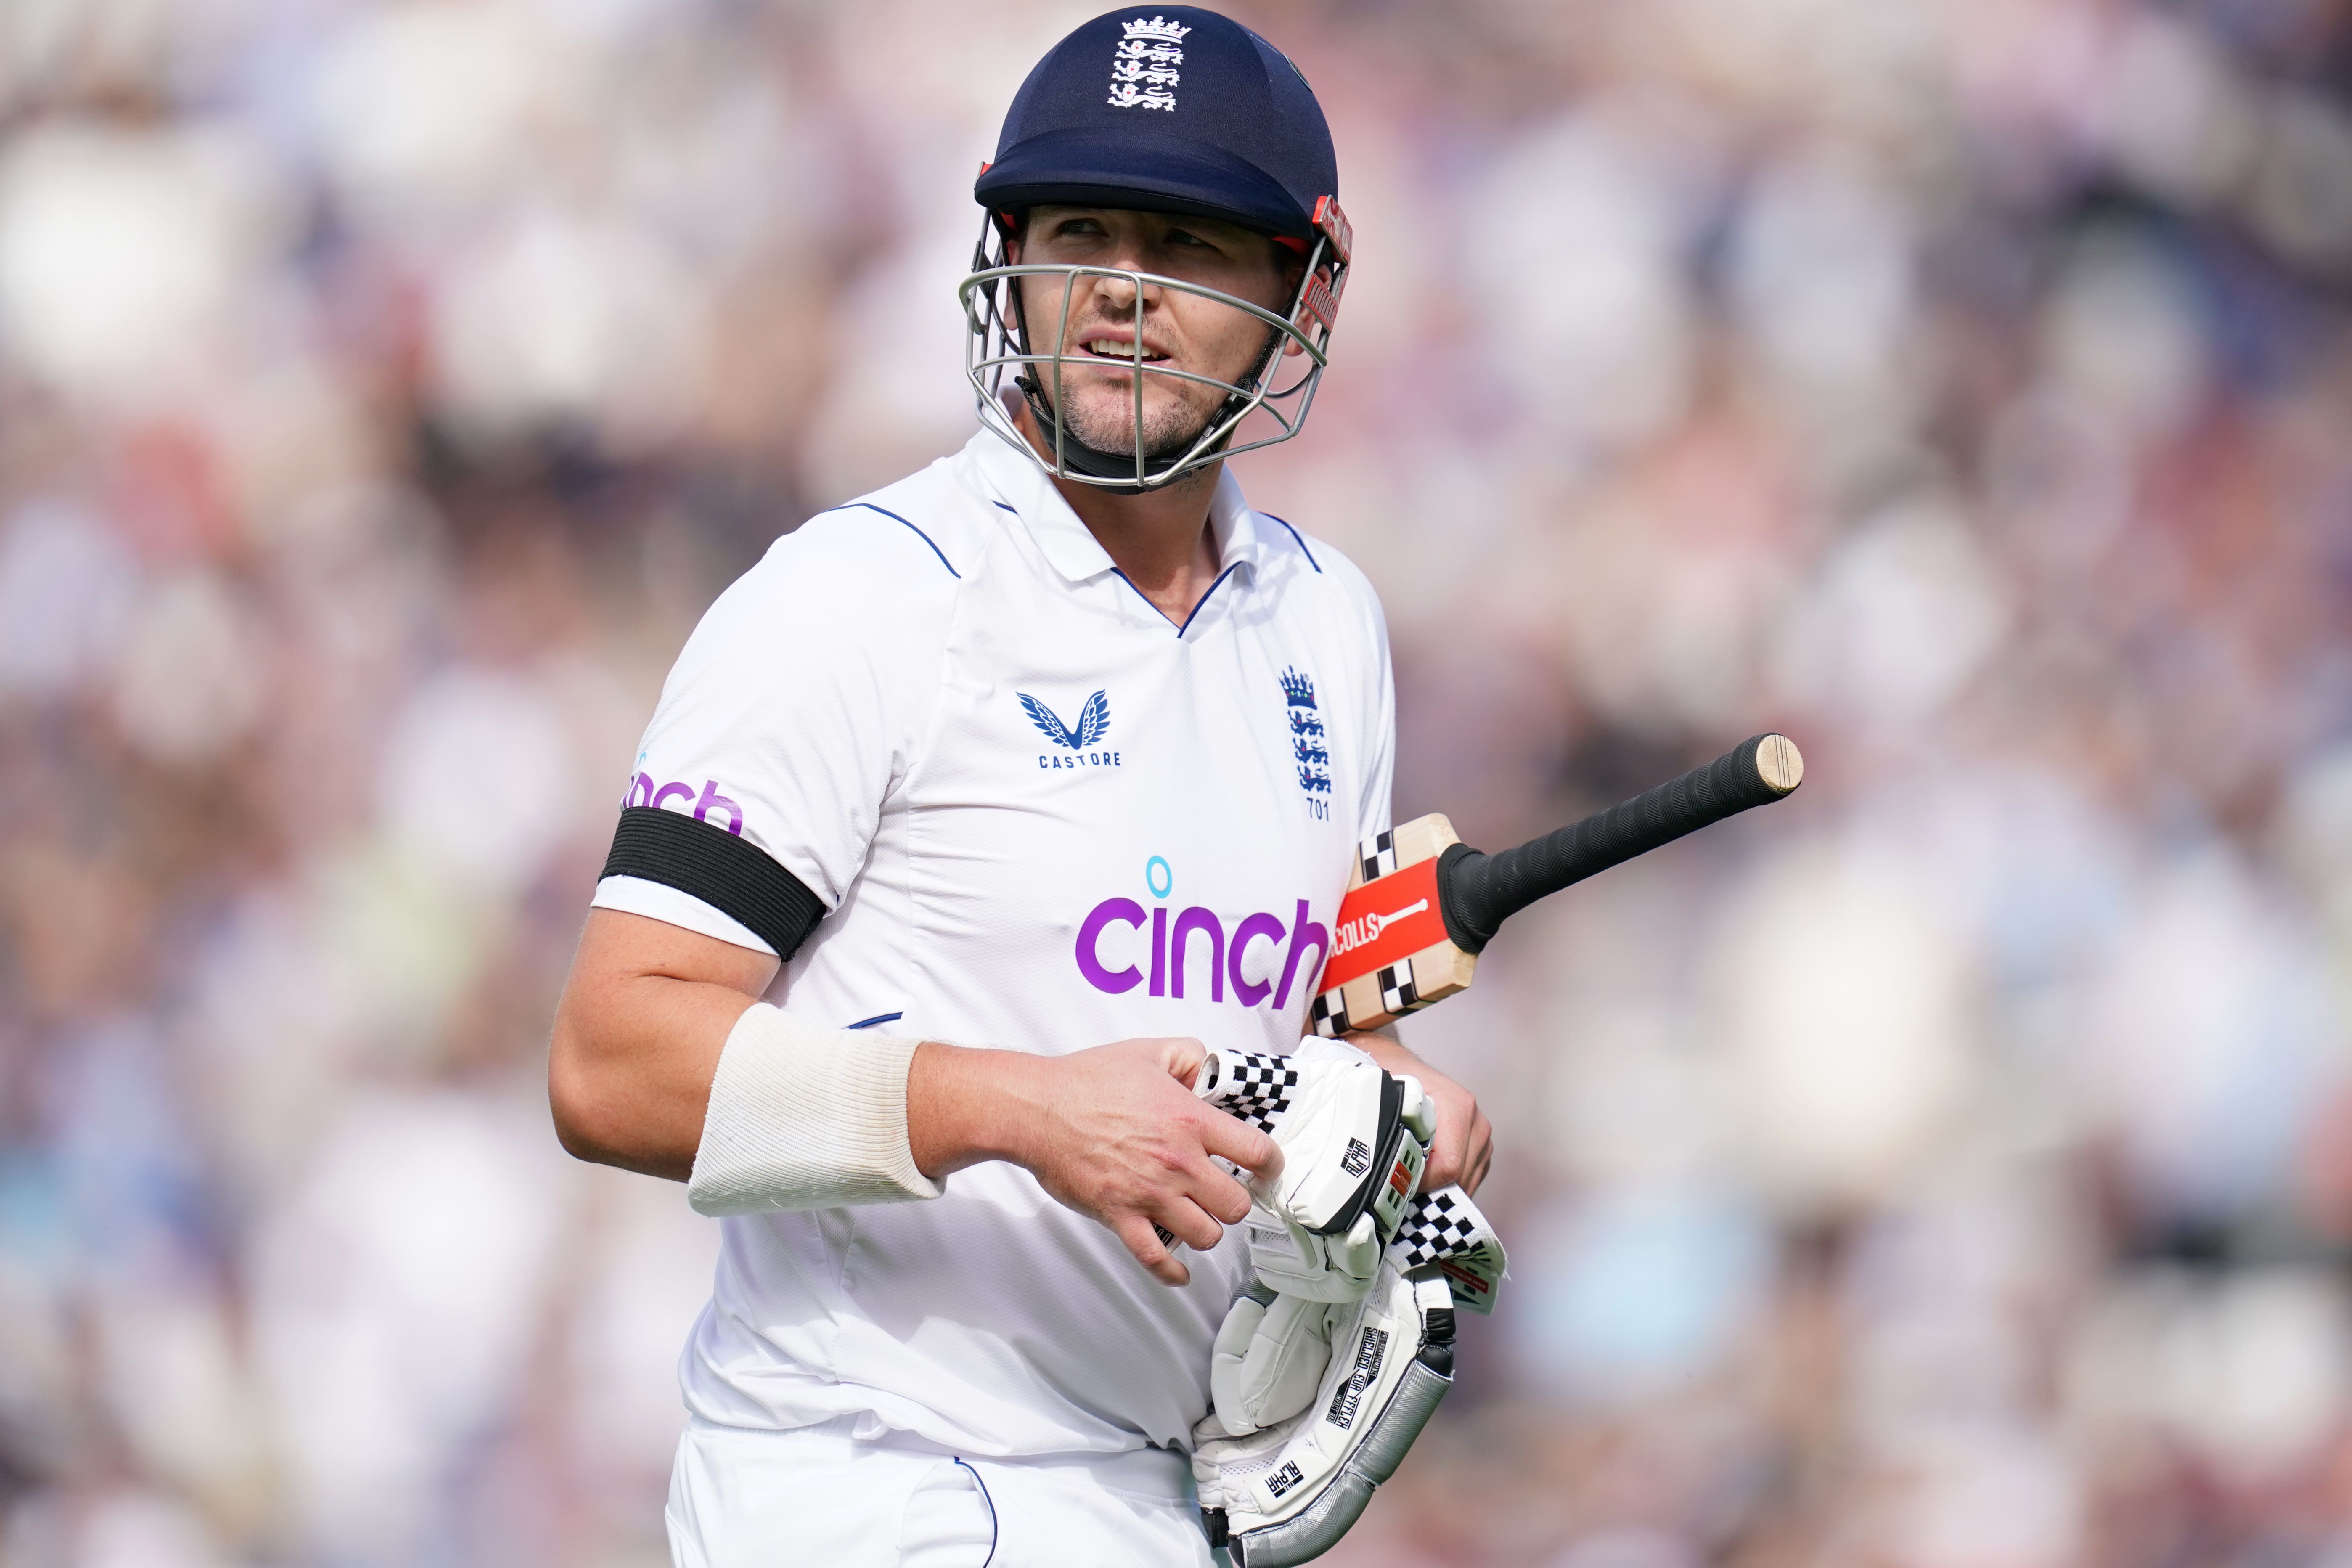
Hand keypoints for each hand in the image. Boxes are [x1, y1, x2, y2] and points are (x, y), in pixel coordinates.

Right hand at [909, 1036, 1278, 1286]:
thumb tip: (1207, 1068)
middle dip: (1234, 1201)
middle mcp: (1178, 1162)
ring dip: (1207, 1230)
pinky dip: (1172, 1271)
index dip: (1269, 1163)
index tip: (1266, 1168)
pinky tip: (1179, 1271)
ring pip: (1206, 1235)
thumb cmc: (1086, 1081)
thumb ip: (1187, 1055)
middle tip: (1224, 1193)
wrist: (1038, 1110)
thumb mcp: (1147, 1051)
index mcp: (1191, 1121)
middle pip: (1236, 1205)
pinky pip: (1156, 1258)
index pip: (1257, 1151)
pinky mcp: (1120, 1216)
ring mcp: (1150, 1194)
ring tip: (1198, 1218)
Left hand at [1352, 1034, 1490, 1194]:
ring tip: (1414, 1175)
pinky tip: (1428, 1175)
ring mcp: (1482, 1136)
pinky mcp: (1482, 1147)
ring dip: (1440, 1187)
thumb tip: (1388, 1161)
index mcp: (1458, 1106)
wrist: (1403, 1069)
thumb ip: (1390, 1125)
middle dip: (1431, 1187)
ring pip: (1466, 1182)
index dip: (1423, 1182)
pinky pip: (1470, 1178)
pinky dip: (1449, 1183)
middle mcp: (1477, 1121)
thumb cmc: (1394, 1083)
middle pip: (1460, 1177)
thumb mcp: (1386, 1098)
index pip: (1449, 1165)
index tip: (1400, 1181)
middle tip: (1403, 1182)